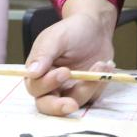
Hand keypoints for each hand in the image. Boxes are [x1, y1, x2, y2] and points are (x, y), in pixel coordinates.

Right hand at [24, 0, 117, 115]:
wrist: (95, 29)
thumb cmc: (71, 31)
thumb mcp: (55, 38)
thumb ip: (42, 55)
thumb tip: (31, 73)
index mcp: (38, 71)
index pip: (35, 87)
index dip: (47, 84)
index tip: (65, 72)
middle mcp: (51, 85)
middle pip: (48, 106)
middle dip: (59, 107)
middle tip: (72, 105)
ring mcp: (69, 90)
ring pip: (74, 101)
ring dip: (88, 86)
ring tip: (100, 64)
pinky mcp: (86, 92)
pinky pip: (92, 97)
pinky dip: (99, 84)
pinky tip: (105, 66)